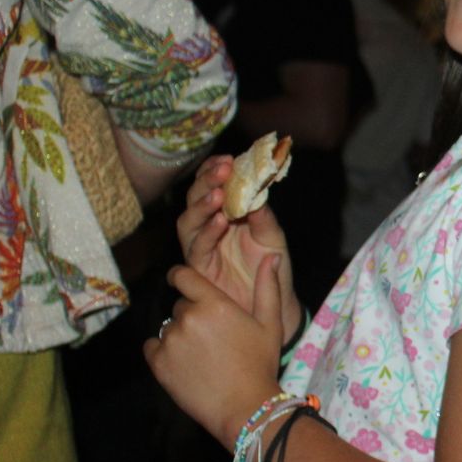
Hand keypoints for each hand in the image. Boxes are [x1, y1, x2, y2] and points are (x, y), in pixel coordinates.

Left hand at [144, 257, 287, 447]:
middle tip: (213, 337)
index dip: (182, 277)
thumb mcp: (271, 324)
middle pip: (180, 305)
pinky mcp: (158, 363)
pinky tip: (185, 363)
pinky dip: (164, 352)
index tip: (186, 284)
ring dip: (180, 334)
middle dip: (193, 314)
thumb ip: (268, 286)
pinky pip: (153, 346)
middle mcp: (188, 317)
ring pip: (168, 327)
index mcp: (215, 303)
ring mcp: (170, 341)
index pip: (183, 275)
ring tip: (202, 354)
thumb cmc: (261, 364)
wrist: (244, 407)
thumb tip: (272, 256)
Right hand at [177, 155, 302, 334]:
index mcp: (226, 215)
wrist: (272, 302)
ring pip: (189, 222)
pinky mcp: (199, 268)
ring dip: (202, 206)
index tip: (227, 159)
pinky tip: (220, 222)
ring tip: (219, 196)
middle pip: (195, 200)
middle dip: (206, 183)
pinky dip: (208, 233)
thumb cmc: (271, 267)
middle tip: (222, 171)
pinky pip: (198, 248)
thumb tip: (256, 191)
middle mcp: (209, 228)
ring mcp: (202, 247)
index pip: (212, 186)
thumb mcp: (273, 237)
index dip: (214, 171)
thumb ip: (263, 217)